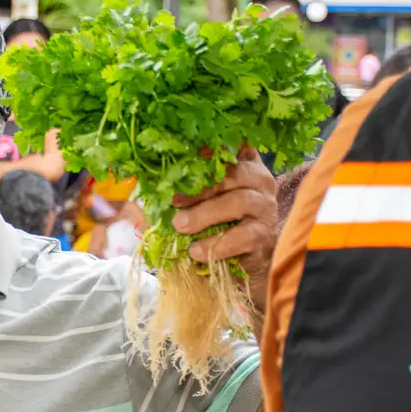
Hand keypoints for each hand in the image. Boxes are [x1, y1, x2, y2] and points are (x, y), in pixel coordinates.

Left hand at [170, 145, 276, 312]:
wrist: (242, 265)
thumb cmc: (214, 226)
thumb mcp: (196, 204)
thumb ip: (179, 191)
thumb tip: (145, 188)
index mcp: (242, 164)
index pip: (230, 146)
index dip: (209, 148)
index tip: (186, 154)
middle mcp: (259, 181)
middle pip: (233, 173)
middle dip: (200, 186)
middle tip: (172, 200)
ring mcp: (265, 208)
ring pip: (240, 201)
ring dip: (205, 213)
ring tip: (180, 225)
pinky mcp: (265, 236)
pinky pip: (244, 236)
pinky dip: (217, 244)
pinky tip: (196, 251)